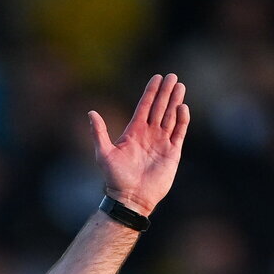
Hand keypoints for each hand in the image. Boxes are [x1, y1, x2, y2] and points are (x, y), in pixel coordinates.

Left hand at [89, 73, 189, 216]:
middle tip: (172, 76)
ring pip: (170, 117)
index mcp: (134, 132)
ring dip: (175, 101)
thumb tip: (91, 113)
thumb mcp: (104, 154)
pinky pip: (179, 132)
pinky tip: (182, 107)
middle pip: (159, 108)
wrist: (130, 198)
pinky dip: (182, 120)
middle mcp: (149, 135)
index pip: (144, 107)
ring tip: (180, 86)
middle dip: (166, 92)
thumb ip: (99, 133)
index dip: (150, 92)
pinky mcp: (172, 153)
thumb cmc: (115, 178)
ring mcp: (161, 143)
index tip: (156, 77)